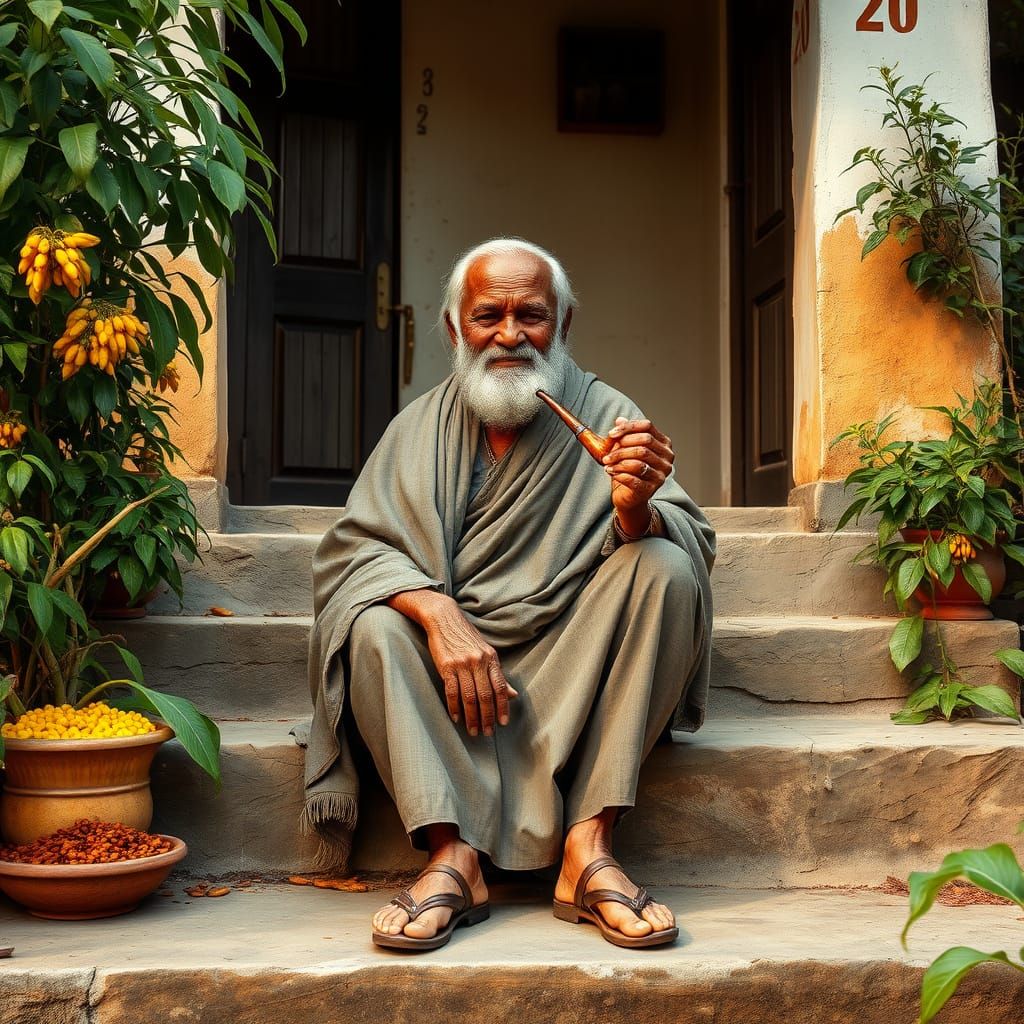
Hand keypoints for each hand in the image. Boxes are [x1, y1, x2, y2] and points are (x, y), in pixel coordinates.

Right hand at [419, 595, 518, 736]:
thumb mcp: (486, 652)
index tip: (503, 723)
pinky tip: (456, 718)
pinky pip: (452, 691)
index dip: (503, 707)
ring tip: (473, 730)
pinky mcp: (446, 666)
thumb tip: (513, 695)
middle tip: (487, 733)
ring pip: (470, 696)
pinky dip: (454, 707)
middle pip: (486, 695)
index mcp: (491, 658)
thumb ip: (498, 674)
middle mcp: (478, 661)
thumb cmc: (465, 637)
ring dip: (472, 717)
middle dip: (487, 717)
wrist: (444, 618)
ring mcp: (462, 663)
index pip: (501, 687)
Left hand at [601, 416, 673, 526]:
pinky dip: (619, 474)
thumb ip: (625, 434)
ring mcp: (661, 474)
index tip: (611, 434)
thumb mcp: (625, 449)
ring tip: (606, 463)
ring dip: (618, 460)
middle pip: (644, 443)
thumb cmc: (629, 470)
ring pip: (638, 461)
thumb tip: (620, 419)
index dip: (628, 427)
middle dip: (622, 446)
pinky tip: (610, 472)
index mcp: (664, 444)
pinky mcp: (651, 489)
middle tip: (606, 453)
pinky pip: (633, 478)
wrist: (630, 497)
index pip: (647, 427)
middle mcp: (667, 458)